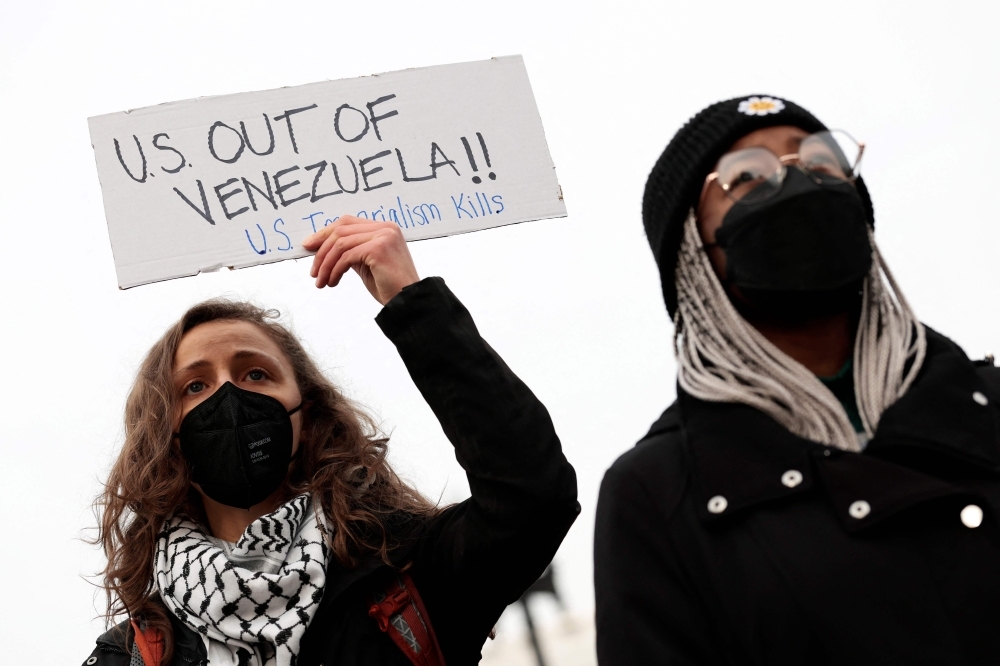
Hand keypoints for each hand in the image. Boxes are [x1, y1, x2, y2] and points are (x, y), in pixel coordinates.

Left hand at [302, 216, 419, 304]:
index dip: (324, 233)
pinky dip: (335, 270)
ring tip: (321, 282)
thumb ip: (351, 251)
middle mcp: (385, 228)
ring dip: (326, 264)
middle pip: (340, 230)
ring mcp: (383, 236)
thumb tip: (321, 246)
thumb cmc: (389, 286)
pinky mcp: (378, 249)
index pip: (346, 223)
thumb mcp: (366, 264)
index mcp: (384, 228)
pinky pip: (346, 257)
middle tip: (314, 272)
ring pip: (340, 244)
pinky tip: (333, 282)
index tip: (309, 246)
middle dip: (322, 251)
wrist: (408, 302)